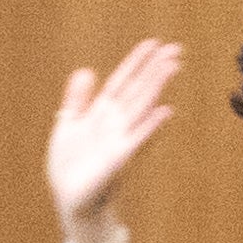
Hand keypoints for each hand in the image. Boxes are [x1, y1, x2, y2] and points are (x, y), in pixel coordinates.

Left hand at [44, 38, 183, 235]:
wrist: (69, 198)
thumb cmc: (69, 166)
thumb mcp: (67, 126)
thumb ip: (76, 100)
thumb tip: (86, 70)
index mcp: (101, 112)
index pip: (122, 82)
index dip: (136, 63)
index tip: (152, 44)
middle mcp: (115, 122)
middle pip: (138, 90)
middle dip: (155, 70)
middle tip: (176, 49)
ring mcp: (120, 138)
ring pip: (142, 107)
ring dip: (156, 87)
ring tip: (173, 66)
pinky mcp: (120, 158)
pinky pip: (138, 139)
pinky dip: (150, 125)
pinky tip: (165, 110)